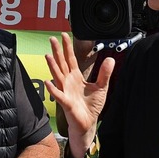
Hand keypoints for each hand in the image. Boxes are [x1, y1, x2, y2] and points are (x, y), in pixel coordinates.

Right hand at [45, 32, 114, 157]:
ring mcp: (65, 91)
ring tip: (48, 55)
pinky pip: (59, 95)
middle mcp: (68, 82)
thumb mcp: (102, 86)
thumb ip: (105, 73)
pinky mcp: (66, 103)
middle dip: (57, 51)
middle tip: (53, 39)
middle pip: (61, 63)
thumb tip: (110, 59)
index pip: (70, 58)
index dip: (67, 47)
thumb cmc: (91, 106)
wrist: (88, 122)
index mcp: (76, 77)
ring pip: (57, 76)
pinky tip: (49, 82)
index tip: (64, 35)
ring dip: (52, 66)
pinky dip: (53, 89)